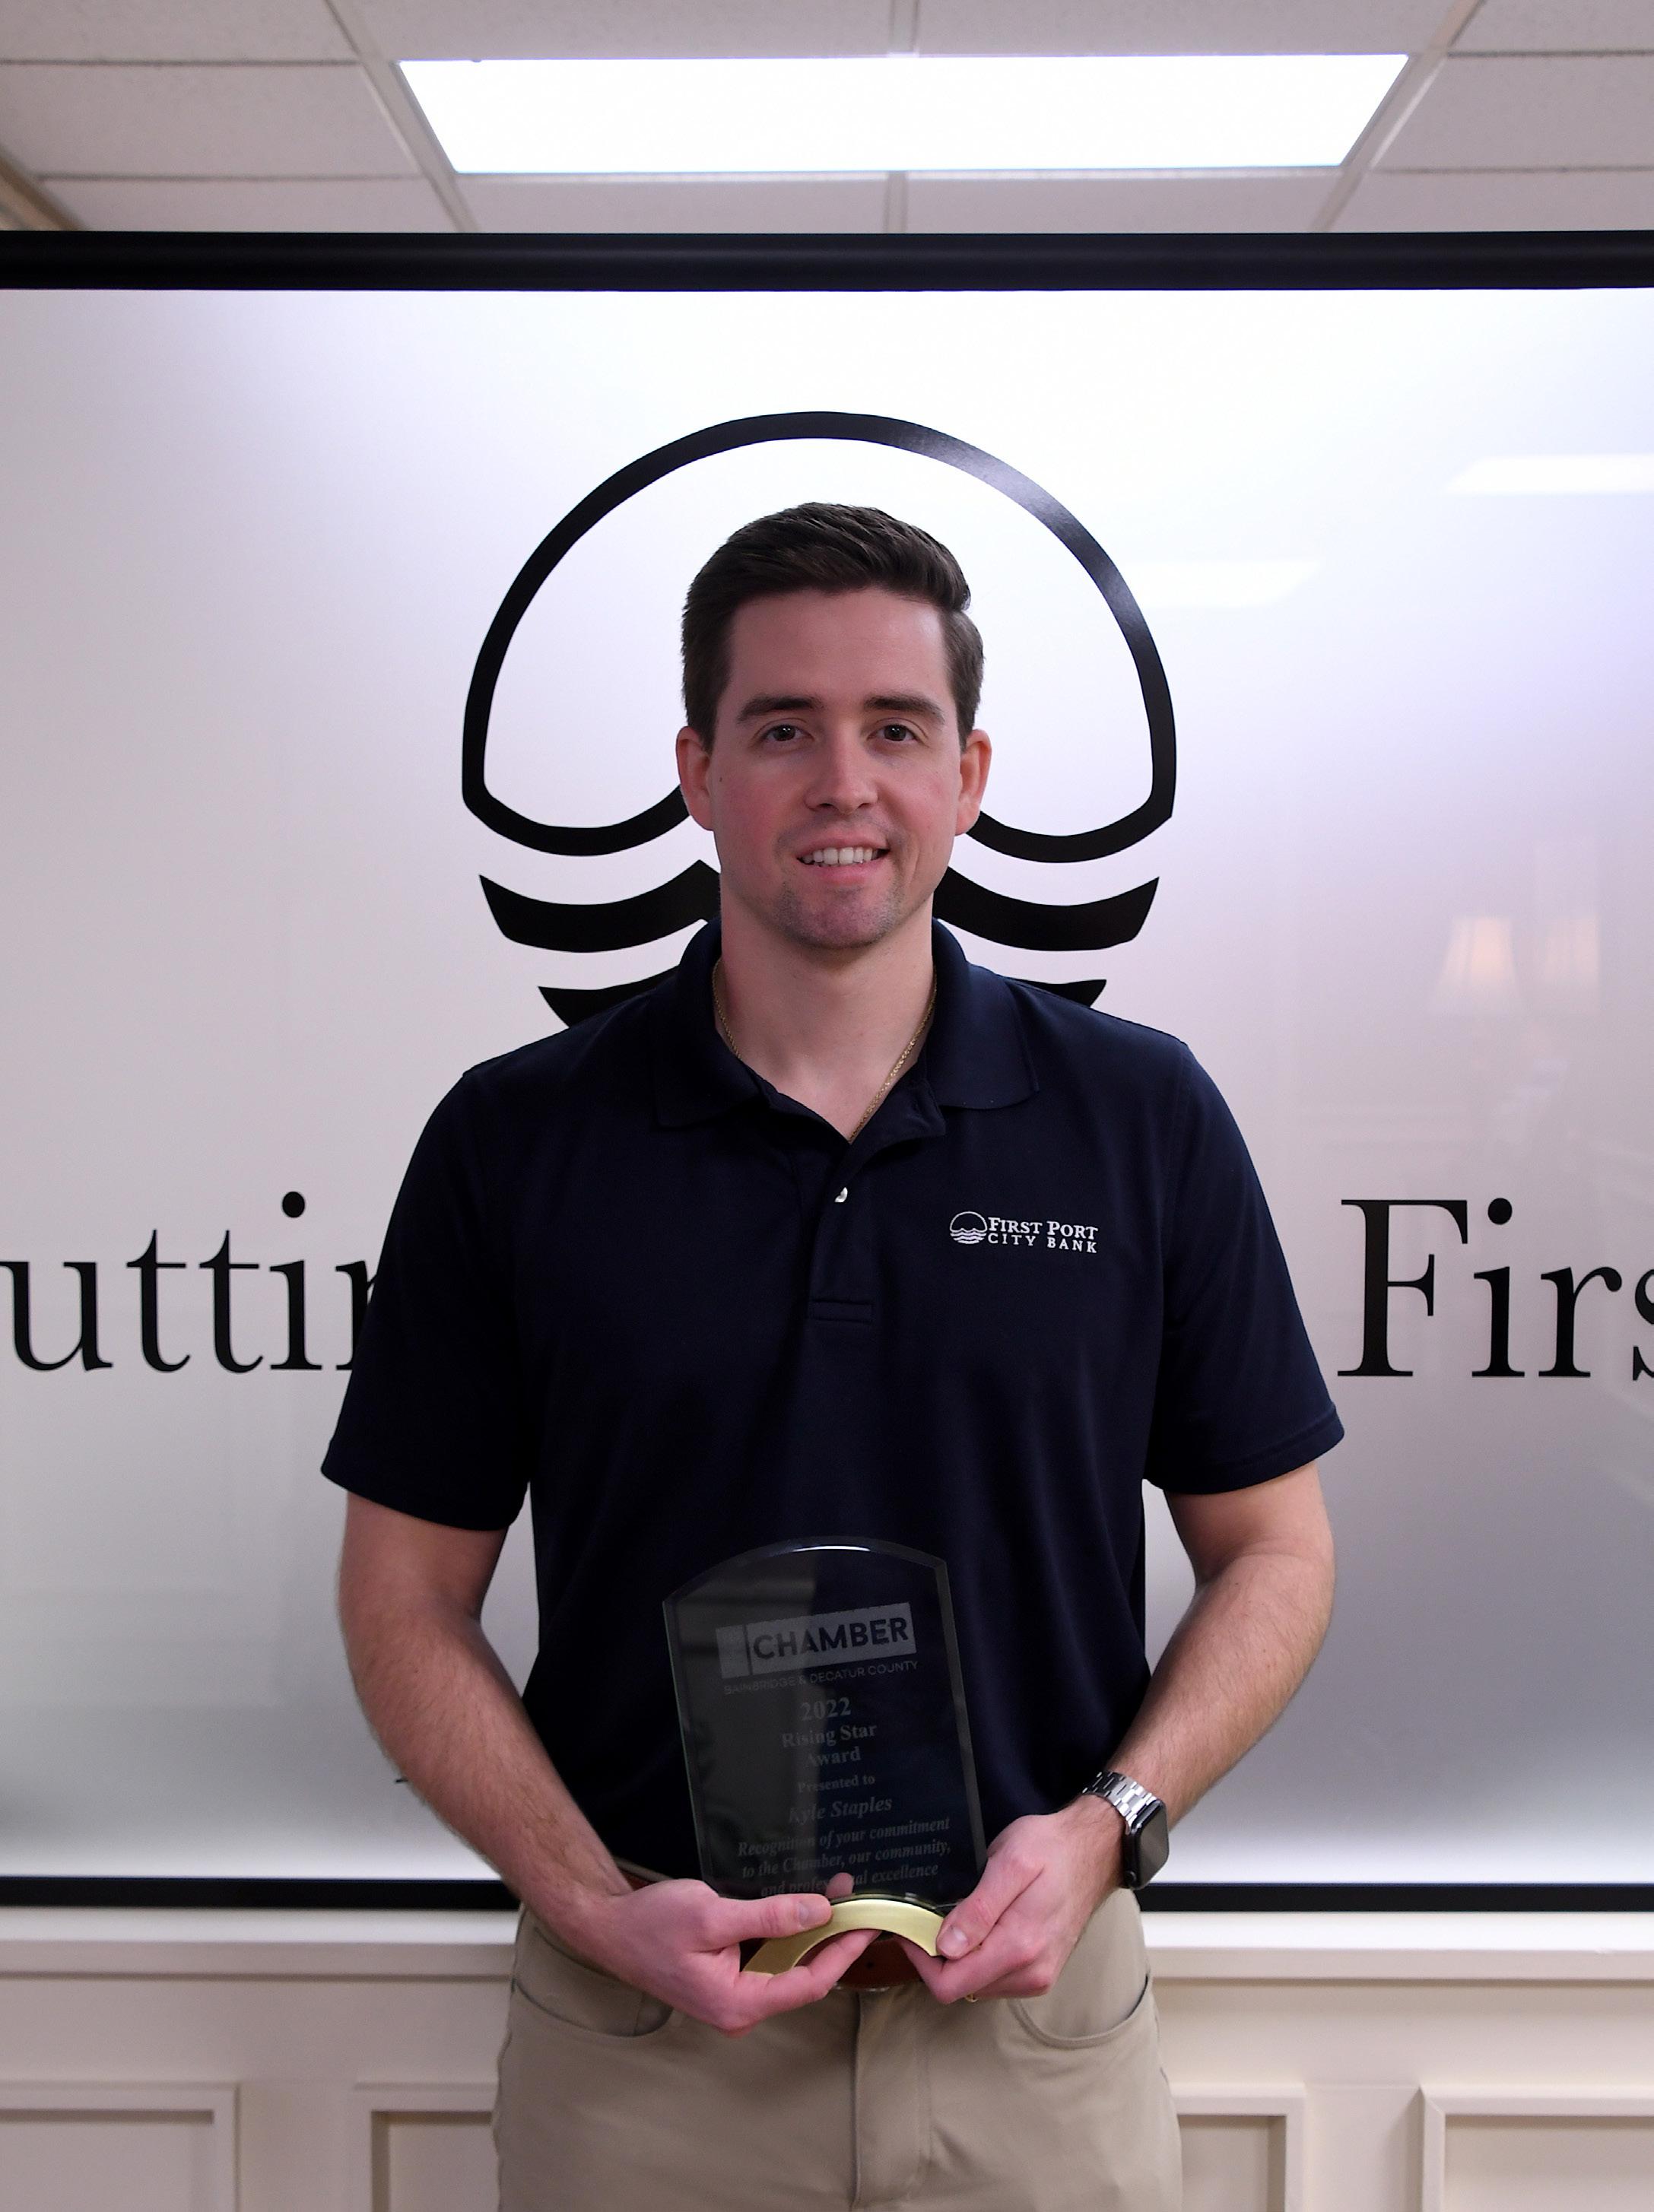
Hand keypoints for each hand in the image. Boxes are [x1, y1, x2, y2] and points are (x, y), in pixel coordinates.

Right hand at [570, 1879, 876, 2036]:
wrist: (609, 1927)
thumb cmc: (651, 1924)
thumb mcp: (713, 1914)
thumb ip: (768, 1917)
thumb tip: (819, 1913)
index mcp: (737, 2004)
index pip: (809, 1983)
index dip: (843, 1952)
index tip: (868, 1923)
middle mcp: (739, 2009)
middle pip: (802, 1976)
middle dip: (831, 1937)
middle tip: (854, 1899)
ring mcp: (733, 1996)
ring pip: (786, 1966)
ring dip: (810, 1932)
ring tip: (835, 1896)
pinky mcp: (727, 1979)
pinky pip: (768, 1960)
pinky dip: (787, 1933)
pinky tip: (800, 1908)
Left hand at [902, 1797, 1123, 2002]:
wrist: (1094, 1850)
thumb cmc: (1051, 1848)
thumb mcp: (1010, 1862)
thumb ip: (979, 1908)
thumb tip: (947, 1947)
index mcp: (1019, 1947)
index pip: (950, 1984)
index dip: (921, 1959)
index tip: (911, 1927)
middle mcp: (1030, 1973)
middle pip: (960, 1987)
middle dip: (938, 1957)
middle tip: (930, 1915)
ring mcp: (1038, 1976)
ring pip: (976, 1985)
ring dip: (959, 1958)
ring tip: (958, 1916)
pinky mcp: (1041, 1972)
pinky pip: (995, 1978)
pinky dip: (980, 1958)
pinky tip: (980, 1927)